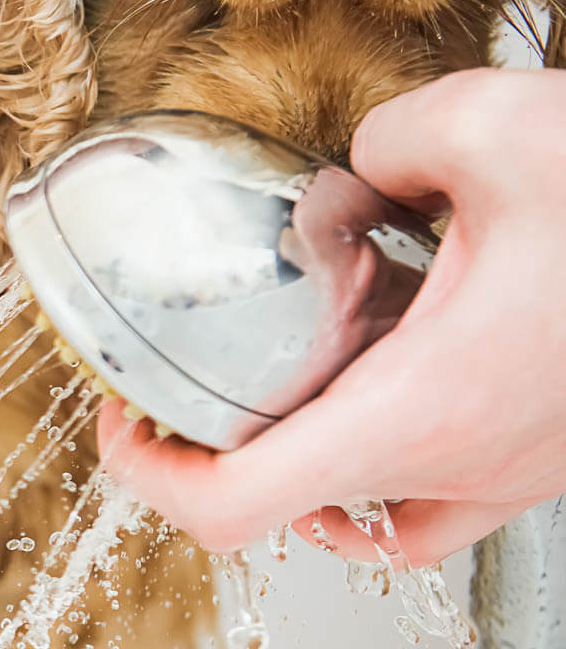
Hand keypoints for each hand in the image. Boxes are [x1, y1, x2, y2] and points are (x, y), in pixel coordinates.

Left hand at [98, 68, 565, 564]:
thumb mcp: (492, 131)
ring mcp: (502, 480)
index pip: (235, 510)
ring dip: (294, 464)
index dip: (149, 477)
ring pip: (357, 517)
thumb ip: (386, 138)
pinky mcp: (536, 463)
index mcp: (419, 412)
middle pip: (280, 512)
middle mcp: (456, 468)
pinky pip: (427, 504)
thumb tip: (363, 163)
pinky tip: (371, 391)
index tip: (123, 422)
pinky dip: (374, 470)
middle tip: (181, 381)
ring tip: (273, 384)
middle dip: (213, 450)